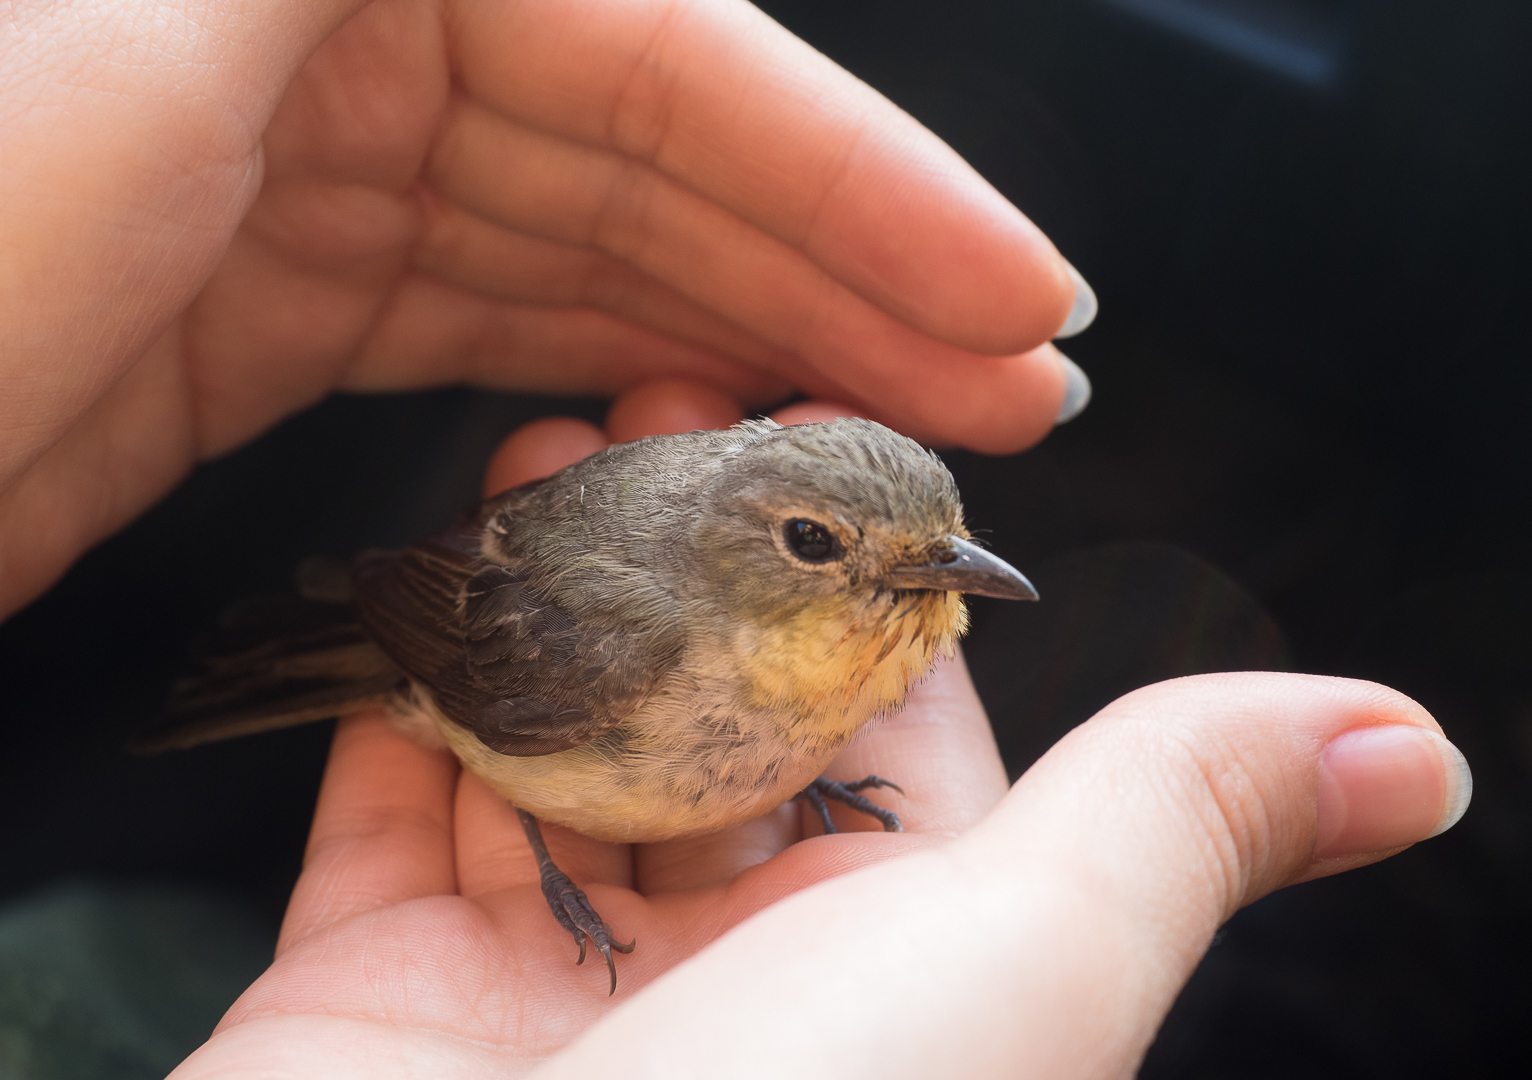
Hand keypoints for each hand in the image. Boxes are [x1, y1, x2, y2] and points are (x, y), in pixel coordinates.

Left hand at [0, 0, 1082, 619]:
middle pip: (648, 156)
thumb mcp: (115, 45)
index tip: (1007, 288)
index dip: (858, 174)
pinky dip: (610, 380)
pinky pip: (490, 334)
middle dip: (843, 273)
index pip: (659, 50)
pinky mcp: (252, 316)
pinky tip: (705, 434)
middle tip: (1004, 386)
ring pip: (585, 254)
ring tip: (901, 431)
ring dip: (750, 340)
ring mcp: (284, 181)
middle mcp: (307, 41)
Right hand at [167, 383, 1469, 1078]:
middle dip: (677, 546)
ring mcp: (539, 981)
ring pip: (546, 732)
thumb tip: (1411, 745)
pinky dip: (398, 696)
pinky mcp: (374, 996)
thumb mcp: (1028, 966)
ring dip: (535, 593)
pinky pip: (386, 814)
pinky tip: (414, 584)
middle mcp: (725, 968)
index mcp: (890, 950)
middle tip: (645, 405)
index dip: (858, 556)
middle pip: (708, 697)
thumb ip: (1176, 822)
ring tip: (529, 457)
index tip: (806, 417)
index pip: (888, 705)